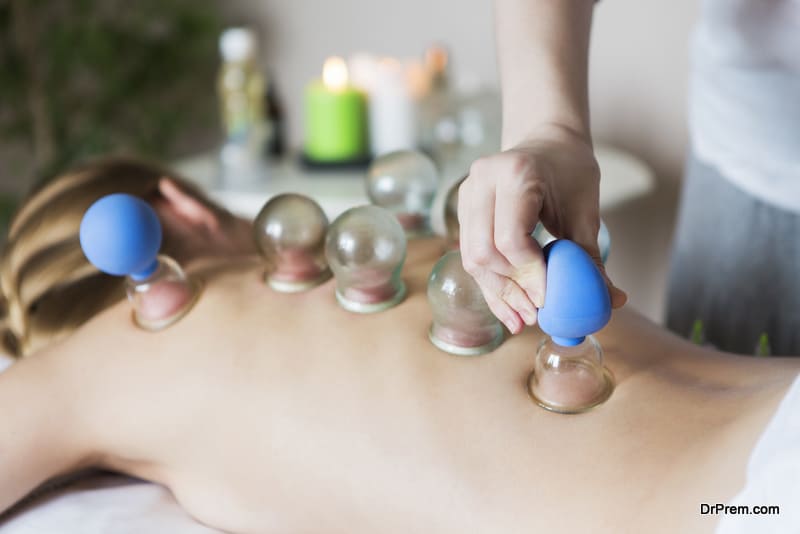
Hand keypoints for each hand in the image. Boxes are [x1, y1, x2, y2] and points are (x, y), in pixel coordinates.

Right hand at [458, 124, 626, 333]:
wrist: (547, 142)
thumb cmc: (570, 171)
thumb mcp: (586, 210)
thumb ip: (592, 257)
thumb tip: (613, 302)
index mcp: (515, 173)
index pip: (511, 237)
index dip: (529, 274)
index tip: (548, 299)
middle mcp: (483, 180)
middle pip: (484, 251)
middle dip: (510, 289)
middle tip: (534, 315)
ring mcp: (468, 193)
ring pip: (472, 257)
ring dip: (497, 292)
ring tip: (521, 319)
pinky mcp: (463, 207)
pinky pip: (470, 253)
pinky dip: (490, 283)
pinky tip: (508, 307)